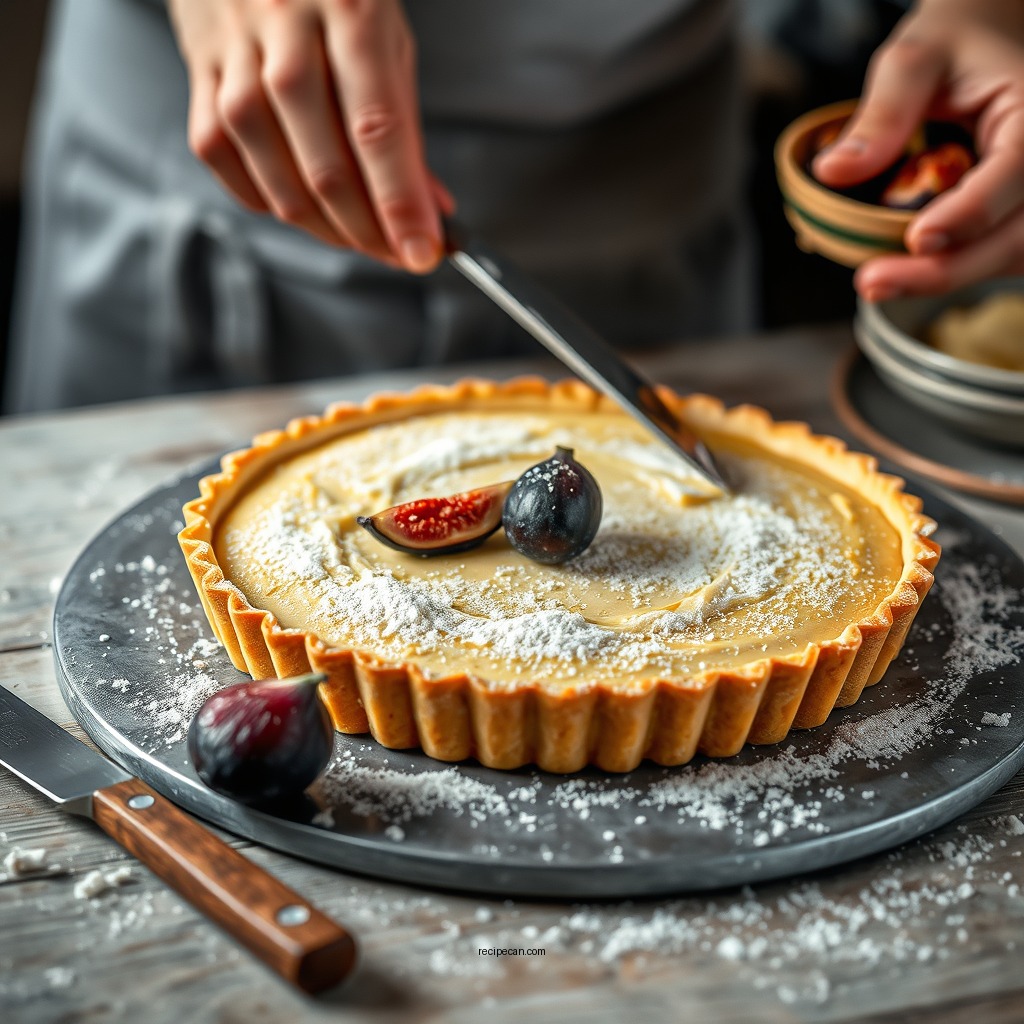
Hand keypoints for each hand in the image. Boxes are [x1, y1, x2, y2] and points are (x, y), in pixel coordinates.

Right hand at [167, 0, 452, 271]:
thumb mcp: (386, 39)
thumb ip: (405, 127)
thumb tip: (429, 209)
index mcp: (351, 14)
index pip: (378, 133)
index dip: (401, 204)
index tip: (422, 254)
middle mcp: (287, 34)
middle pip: (326, 169)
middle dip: (368, 232)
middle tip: (396, 253)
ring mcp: (235, 56)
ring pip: (276, 179)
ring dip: (325, 228)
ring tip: (357, 234)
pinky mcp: (199, 75)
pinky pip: (228, 164)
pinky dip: (270, 202)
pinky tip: (300, 204)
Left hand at [812, 0, 1023, 300]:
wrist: (984, 39)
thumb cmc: (955, 44)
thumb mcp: (913, 59)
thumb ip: (882, 113)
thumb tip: (833, 171)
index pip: (1017, 169)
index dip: (969, 213)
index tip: (917, 239)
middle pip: (1018, 234)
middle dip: (946, 269)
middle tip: (872, 282)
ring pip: (1012, 255)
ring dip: (947, 277)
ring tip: (878, 282)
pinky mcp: (1020, 212)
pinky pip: (1000, 255)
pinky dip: (955, 269)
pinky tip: (905, 273)